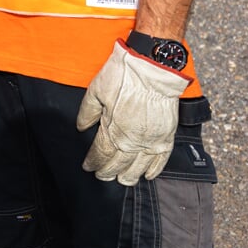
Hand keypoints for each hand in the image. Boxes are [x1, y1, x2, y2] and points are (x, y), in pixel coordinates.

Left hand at [76, 41, 190, 184]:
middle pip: (117, 165)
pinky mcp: (166, 136)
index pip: (100, 155)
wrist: (154, 67)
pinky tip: (147, 175)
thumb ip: (87, 112)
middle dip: (107, 172)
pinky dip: (154, 170)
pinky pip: (160, 161)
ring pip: (138, 168)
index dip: (93, 163)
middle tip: (102, 176)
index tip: (88, 166)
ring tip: (121, 179)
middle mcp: (131, 141)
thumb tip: (81, 128)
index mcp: (112, 131)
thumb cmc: (123, 75)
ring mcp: (151, 141)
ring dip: (128, 176)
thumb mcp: (96, 91)